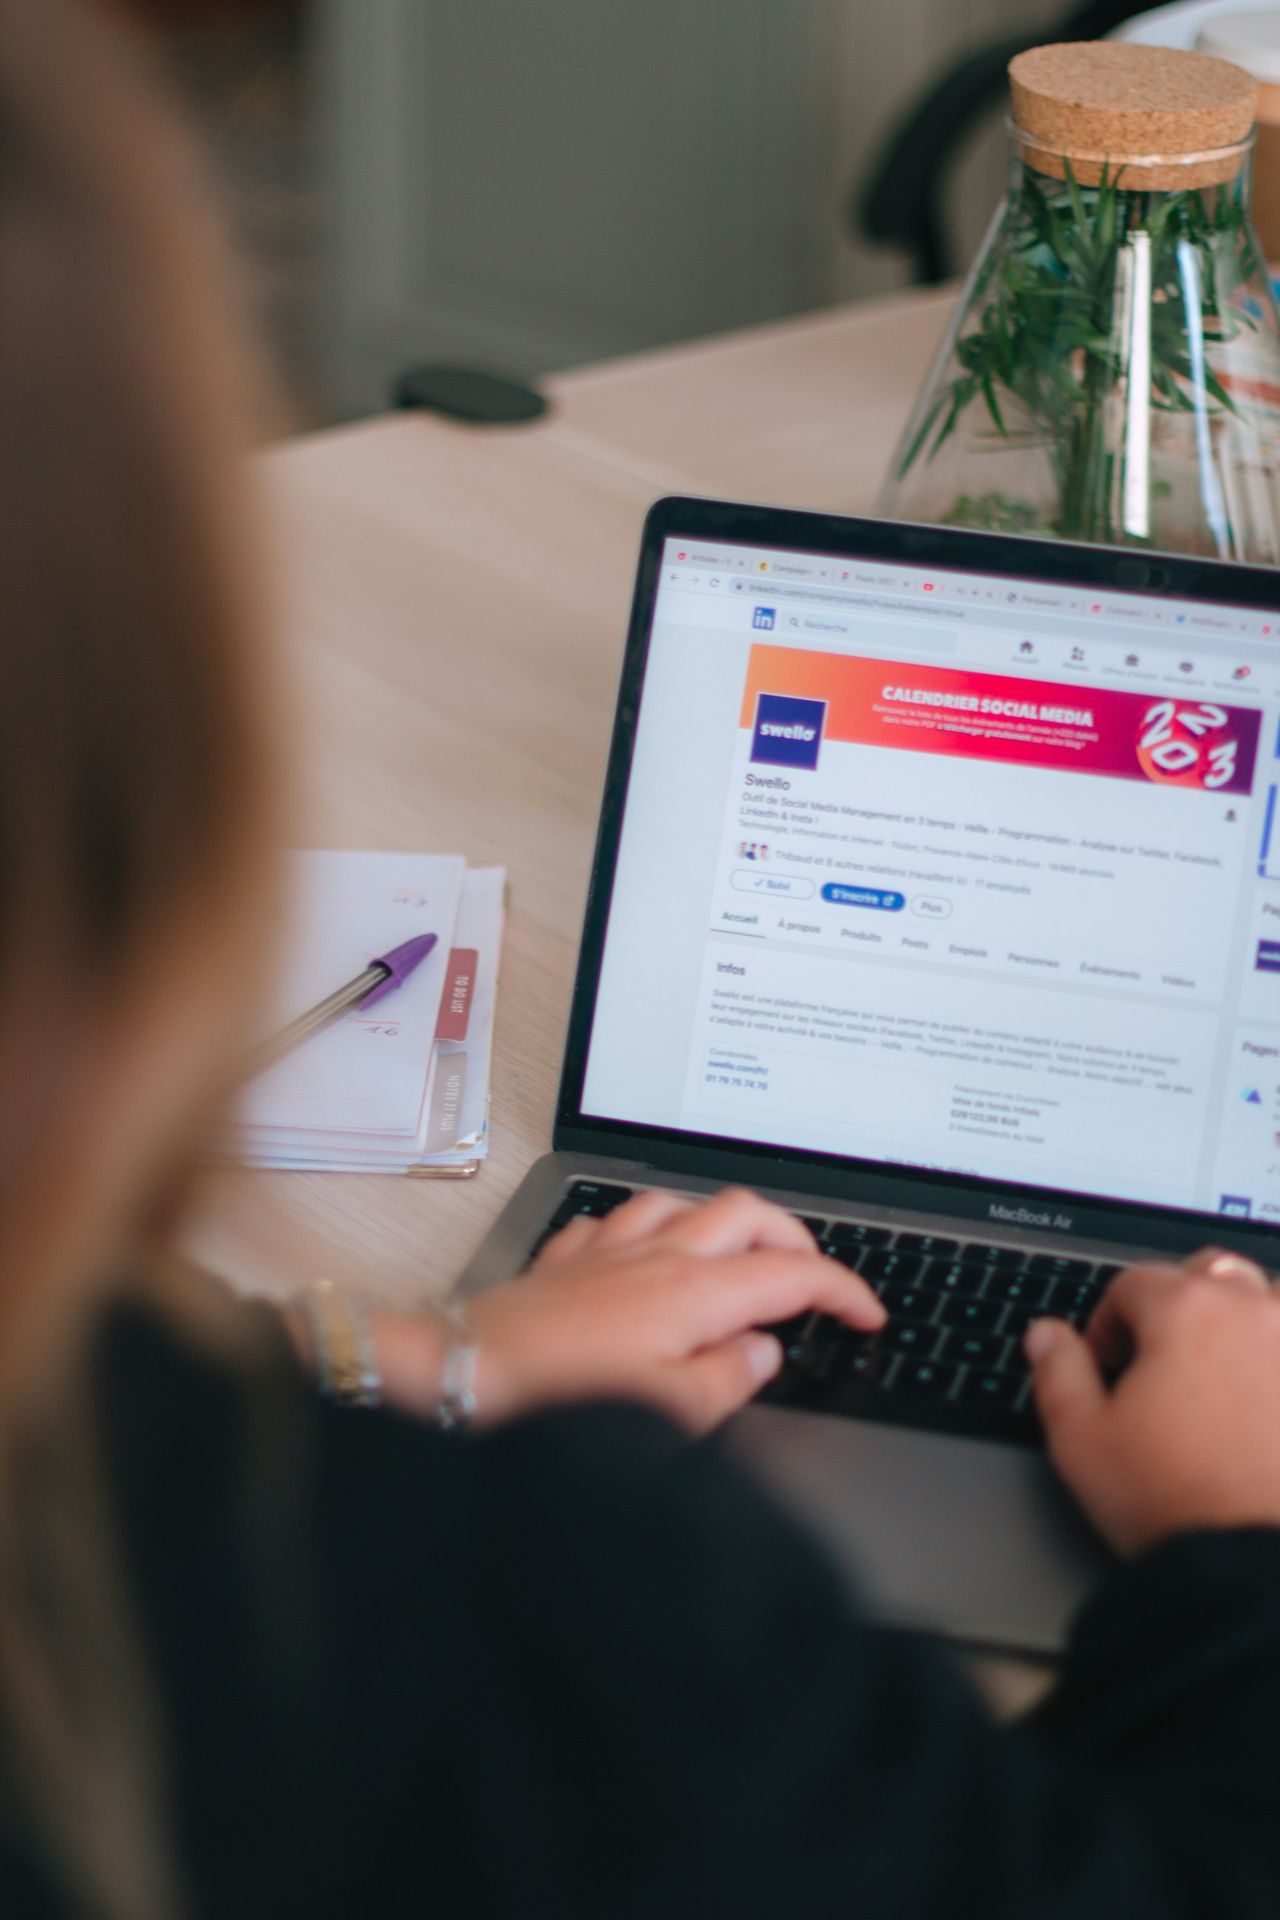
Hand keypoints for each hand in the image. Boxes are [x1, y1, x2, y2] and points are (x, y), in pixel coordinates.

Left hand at [440, 1186, 884, 1434]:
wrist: (462, 1376)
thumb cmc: (558, 1401)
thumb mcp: (667, 1414)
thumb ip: (727, 1379)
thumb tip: (761, 1354)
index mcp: (693, 1291)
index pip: (793, 1276)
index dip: (844, 1291)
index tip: (868, 1314)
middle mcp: (656, 1255)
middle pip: (749, 1214)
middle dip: (796, 1239)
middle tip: (816, 1282)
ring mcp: (608, 1249)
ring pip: (688, 1204)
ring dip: (726, 1223)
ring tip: (741, 1258)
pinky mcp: (565, 1259)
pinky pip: (622, 1221)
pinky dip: (654, 1232)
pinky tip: (647, 1256)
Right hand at [1025, 1248, 1279, 1553]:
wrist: (1258, 1565)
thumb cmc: (1175, 1503)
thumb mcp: (1082, 1441)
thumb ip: (1058, 1373)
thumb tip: (1046, 1335)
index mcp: (1186, 1311)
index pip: (1134, 1283)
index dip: (1107, 1323)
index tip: (1105, 1367)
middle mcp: (1255, 1313)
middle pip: (1209, 1274)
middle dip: (1178, 1304)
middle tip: (1162, 1362)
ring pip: (1272, 1300)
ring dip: (1244, 1321)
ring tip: (1225, 1375)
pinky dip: (1276, 1363)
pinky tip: (1262, 1405)